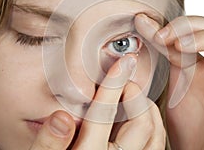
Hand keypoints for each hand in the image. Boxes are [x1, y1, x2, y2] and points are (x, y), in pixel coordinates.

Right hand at [30, 55, 165, 149]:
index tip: (122, 63)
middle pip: (142, 123)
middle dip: (135, 95)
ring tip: (132, 95)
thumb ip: (48, 142)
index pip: (105, 114)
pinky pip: (155, 144)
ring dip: (147, 109)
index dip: (114, 84)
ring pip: (155, 134)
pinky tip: (135, 115)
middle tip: (123, 83)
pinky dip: (151, 124)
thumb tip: (61, 118)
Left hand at [134, 14, 203, 149]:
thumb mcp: (170, 78)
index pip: (197, 26)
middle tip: (166, 37)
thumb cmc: (185, 118)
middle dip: (192, 26)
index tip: (150, 27)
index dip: (176, 23)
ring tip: (184, 46)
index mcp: (200, 60)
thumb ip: (162, 51)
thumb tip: (142, 22)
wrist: (194, 147)